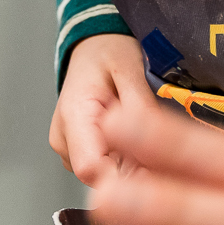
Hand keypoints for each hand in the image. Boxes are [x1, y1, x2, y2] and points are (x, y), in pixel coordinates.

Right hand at [50, 34, 151, 187]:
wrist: (92, 46)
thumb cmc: (108, 52)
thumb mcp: (130, 70)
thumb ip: (139, 107)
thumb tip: (153, 142)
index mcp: (74, 116)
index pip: (91, 168)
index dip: (126, 176)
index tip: (156, 167)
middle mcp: (64, 138)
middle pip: (100, 178)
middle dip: (134, 170)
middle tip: (160, 148)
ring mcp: (68, 147)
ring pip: (104, 176)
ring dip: (129, 165)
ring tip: (145, 137)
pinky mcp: (77, 152)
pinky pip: (103, 167)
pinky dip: (123, 160)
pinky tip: (135, 141)